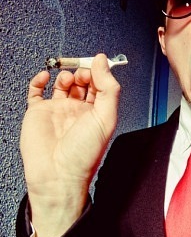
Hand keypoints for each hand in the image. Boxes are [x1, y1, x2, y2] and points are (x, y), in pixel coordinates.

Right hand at [20, 53, 120, 236]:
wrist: (57, 175)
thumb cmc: (83, 154)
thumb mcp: (105, 118)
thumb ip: (108, 87)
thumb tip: (103, 61)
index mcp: (97, 113)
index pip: (100, 85)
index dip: (99, 73)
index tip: (97, 65)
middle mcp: (77, 110)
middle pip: (82, 82)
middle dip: (83, 72)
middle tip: (82, 72)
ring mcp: (57, 110)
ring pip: (61, 84)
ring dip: (65, 75)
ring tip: (67, 79)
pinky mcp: (37, 113)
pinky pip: (36, 91)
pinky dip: (39, 80)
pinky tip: (46, 77)